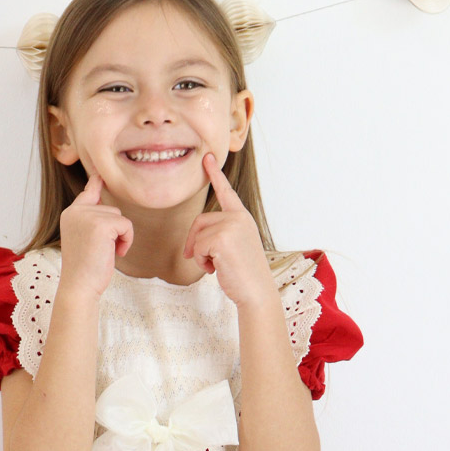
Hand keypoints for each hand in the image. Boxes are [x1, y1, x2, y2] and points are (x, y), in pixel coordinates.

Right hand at [58, 165, 134, 299]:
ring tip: (106, 253)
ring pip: (119, 216)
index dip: (97, 182)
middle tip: (102, 251)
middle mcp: (76, 211)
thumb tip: (103, 204)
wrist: (79, 287)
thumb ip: (93, 220)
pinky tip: (116, 254)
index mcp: (71, 214)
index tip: (101, 173)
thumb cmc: (85, 269)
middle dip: (114, 230)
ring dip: (121, 236)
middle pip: (111, 208)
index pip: (88, 191)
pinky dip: (127, 240)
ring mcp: (87, 216)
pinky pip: (126, 225)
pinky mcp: (100, 225)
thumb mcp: (86, 238)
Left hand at [182, 151, 276, 308]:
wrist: (256, 292)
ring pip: (197, 236)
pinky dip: (200, 261)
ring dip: (199, 255)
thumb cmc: (244, 274)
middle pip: (200, 220)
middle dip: (193, 241)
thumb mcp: (234, 247)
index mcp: (242, 217)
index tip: (207, 158)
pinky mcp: (222, 238)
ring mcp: (231, 226)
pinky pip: (197, 247)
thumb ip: (220, 234)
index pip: (226, 193)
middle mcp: (238, 217)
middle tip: (196, 259)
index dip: (215, 175)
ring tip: (214, 266)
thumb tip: (194, 238)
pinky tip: (214, 269)